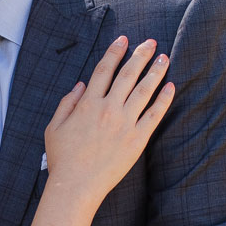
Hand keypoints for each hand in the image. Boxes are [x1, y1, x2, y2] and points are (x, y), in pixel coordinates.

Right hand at [43, 36, 174, 206]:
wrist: (76, 186)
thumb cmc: (62, 158)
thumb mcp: (54, 127)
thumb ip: (66, 103)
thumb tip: (80, 84)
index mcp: (87, 103)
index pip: (103, 70)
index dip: (114, 52)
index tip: (123, 40)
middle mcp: (107, 109)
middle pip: (127, 74)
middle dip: (140, 55)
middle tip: (151, 42)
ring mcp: (124, 123)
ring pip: (143, 90)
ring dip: (155, 72)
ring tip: (164, 58)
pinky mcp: (137, 139)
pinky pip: (154, 115)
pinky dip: (163, 100)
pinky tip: (170, 87)